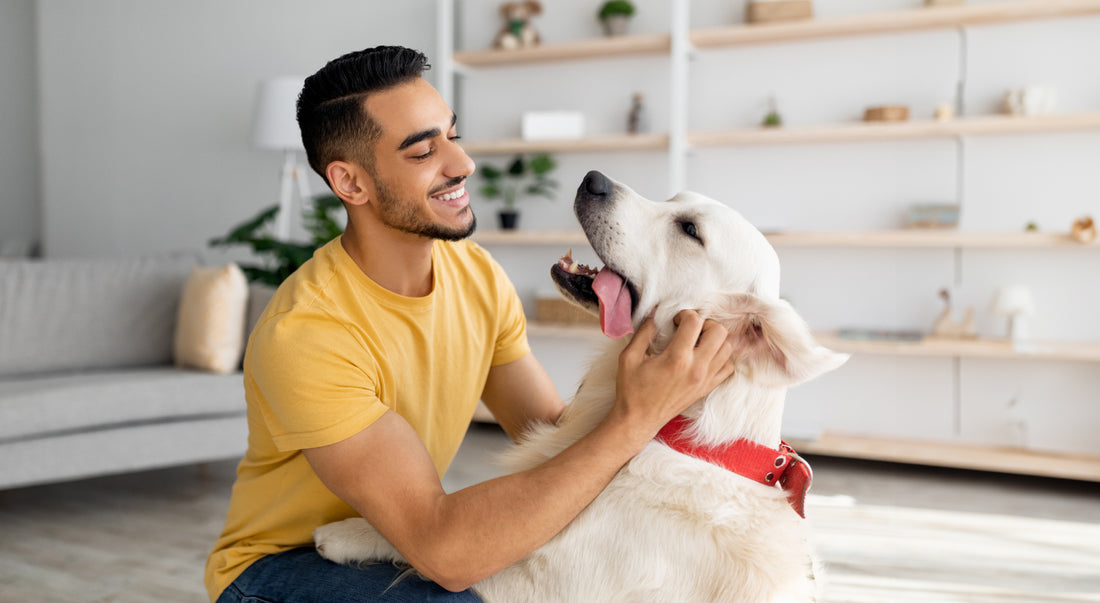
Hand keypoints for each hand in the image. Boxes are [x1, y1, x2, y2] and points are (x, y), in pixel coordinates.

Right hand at [611, 310, 734, 440]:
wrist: (639, 420)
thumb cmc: (632, 389)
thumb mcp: (629, 357)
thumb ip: (643, 333)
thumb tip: (655, 316)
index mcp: (677, 358)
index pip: (695, 322)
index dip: (685, 314)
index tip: (675, 321)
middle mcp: (696, 368)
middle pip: (719, 332)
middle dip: (706, 323)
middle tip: (691, 328)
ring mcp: (705, 380)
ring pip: (727, 348)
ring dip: (715, 339)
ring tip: (698, 341)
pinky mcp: (707, 388)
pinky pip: (728, 367)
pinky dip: (721, 357)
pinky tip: (705, 356)